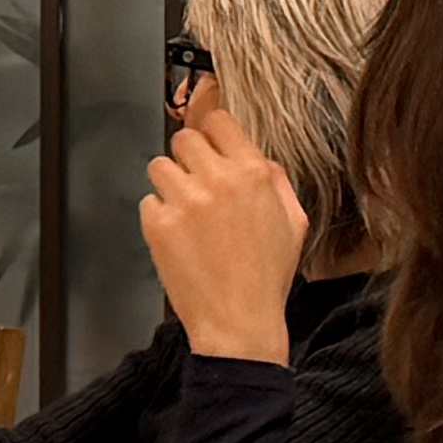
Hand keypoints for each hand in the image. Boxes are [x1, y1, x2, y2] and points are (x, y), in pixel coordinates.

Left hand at [141, 120, 308, 363]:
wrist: (238, 321)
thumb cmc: (268, 276)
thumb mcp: (294, 222)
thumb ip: (276, 181)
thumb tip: (257, 158)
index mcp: (252, 174)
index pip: (219, 121)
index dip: (213, 132)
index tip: (211, 144)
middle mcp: (216, 180)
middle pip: (184, 138)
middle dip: (189, 158)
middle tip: (197, 183)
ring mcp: (184, 201)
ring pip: (159, 165)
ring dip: (170, 184)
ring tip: (186, 212)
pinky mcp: (157, 224)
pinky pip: (148, 201)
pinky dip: (158, 215)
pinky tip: (178, 237)